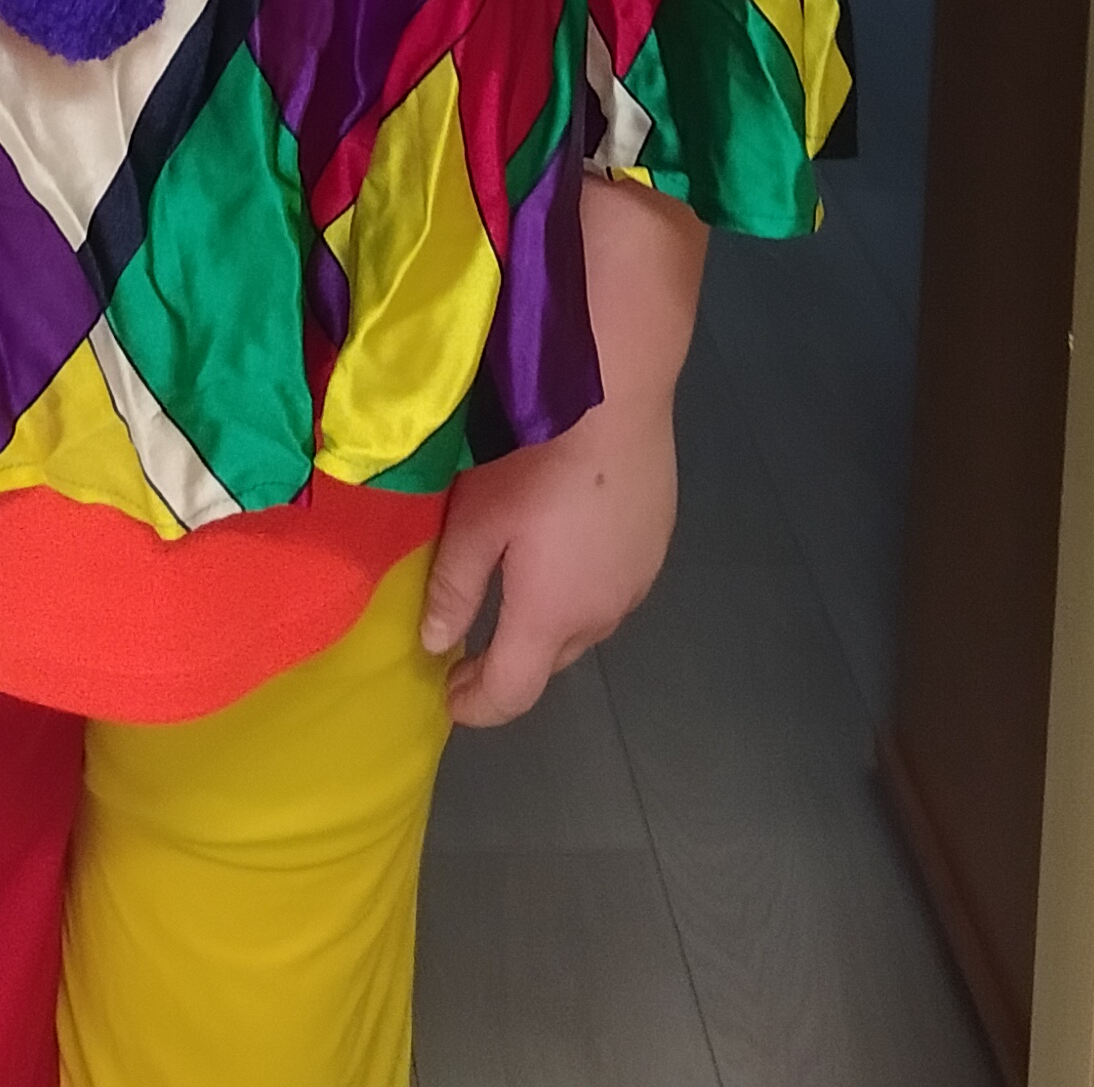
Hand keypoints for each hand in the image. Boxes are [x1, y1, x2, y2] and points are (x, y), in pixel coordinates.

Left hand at [418, 179, 704, 726]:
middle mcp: (603, 613)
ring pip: (587, 623)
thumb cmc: (533, 454)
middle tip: (471, 644)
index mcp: (551, 617)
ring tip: (520, 592)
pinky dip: (584, 585)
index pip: (511, 692)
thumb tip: (436, 644)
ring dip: (551, 622)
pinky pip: (614, 585)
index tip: (448, 698)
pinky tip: (568, 547)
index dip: (477, 704)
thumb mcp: (475, 519)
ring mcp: (638, 577)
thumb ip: (453, 587)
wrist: (616, 389)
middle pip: (551, 661)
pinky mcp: (657, 539)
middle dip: (511, 661)